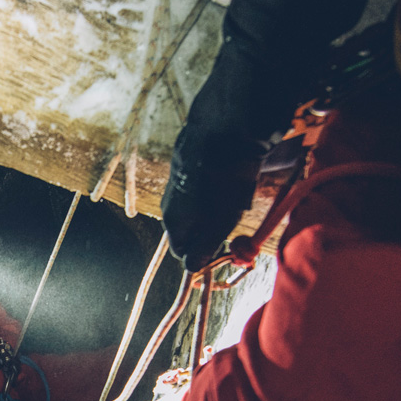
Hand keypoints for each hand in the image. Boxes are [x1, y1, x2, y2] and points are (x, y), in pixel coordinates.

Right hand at [161, 123, 260, 270]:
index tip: (222, 245)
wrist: (223, 133)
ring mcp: (174, 181)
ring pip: (193, 205)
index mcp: (173, 221)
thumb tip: (191, 267)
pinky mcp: (184, 162)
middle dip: (208, 229)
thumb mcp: (219, 224)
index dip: (202, 253)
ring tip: (232, 195)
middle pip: (188, 227)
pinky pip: (196, 185)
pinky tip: (227, 176)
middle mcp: (167, 202)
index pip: (182, 251)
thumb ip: (204, 248)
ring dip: (211, 207)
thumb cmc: (224, 184)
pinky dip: (211, 186)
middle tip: (231, 220)